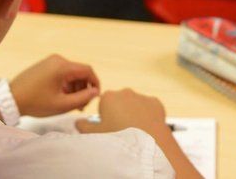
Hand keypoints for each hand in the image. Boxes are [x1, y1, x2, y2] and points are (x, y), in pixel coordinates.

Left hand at [9, 54, 99, 116]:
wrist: (11, 99)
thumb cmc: (35, 102)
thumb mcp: (62, 104)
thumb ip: (82, 98)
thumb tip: (95, 92)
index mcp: (62, 66)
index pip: (88, 70)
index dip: (95, 83)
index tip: (95, 97)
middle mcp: (57, 60)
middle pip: (79, 72)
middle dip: (84, 88)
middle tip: (82, 105)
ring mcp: (50, 61)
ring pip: (71, 73)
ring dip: (75, 87)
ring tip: (72, 104)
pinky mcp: (44, 66)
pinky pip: (62, 73)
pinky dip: (66, 84)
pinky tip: (63, 97)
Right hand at [76, 89, 201, 178]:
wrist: (146, 142)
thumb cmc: (118, 137)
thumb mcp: (94, 134)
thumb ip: (83, 126)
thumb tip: (79, 122)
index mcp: (108, 97)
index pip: (103, 104)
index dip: (105, 117)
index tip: (108, 127)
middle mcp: (125, 93)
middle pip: (120, 102)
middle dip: (120, 113)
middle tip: (121, 131)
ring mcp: (142, 97)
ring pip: (135, 105)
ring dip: (134, 114)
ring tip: (135, 132)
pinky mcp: (156, 103)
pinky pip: (149, 108)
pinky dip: (148, 116)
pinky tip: (146, 128)